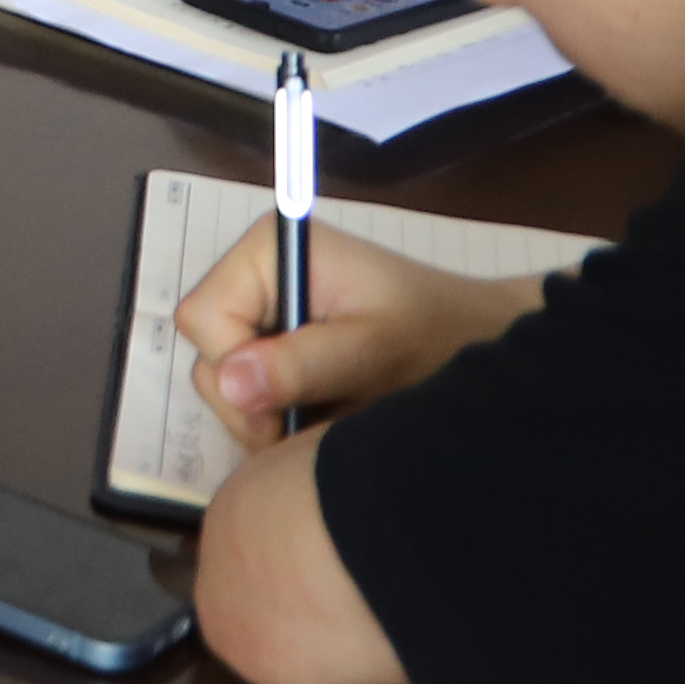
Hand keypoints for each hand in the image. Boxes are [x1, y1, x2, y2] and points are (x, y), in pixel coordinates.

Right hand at [175, 220, 542, 443]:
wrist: (481, 344)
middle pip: (208, 353)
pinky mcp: (276, 344)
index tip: (280, 416)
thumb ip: (304, 364)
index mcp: (268, 251)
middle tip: (306, 432)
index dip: (233, 371)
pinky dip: (276, 417)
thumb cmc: (435, 334)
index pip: (204, 317)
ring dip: (265, 416)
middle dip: (249, 404)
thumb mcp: (374, 351)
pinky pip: (247, 391)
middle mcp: (255, 276)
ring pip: (224, 380)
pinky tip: (321, 419)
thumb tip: (229, 383)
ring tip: (327, 423)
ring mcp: (264, 312)